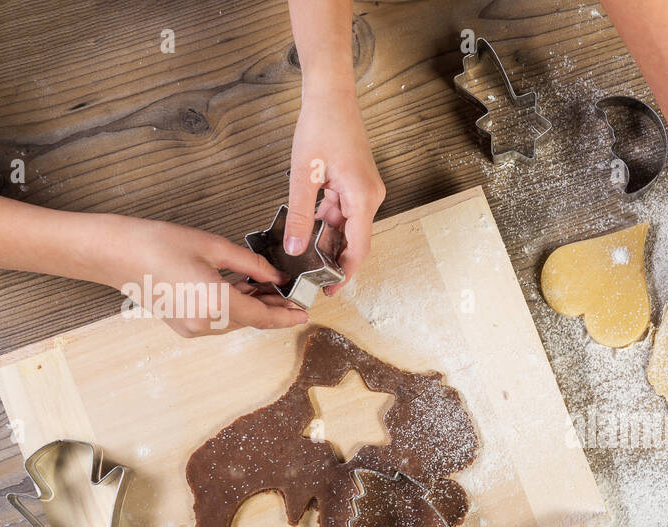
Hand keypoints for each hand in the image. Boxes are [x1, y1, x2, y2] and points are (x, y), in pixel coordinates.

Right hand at [95, 216, 307, 337]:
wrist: (113, 253)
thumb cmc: (158, 244)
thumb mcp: (213, 247)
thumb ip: (251, 266)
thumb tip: (276, 277)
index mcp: (215, 304)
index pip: (263, 317)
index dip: (286, 316)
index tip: (304, 313)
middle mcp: (204, 323)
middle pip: (250, 321)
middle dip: (273, 309)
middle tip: (291, 295)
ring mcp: (191, 327)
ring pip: (235, 321)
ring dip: (254, 308)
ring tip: (270, 289)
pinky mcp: (182, 325)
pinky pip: (218, 319)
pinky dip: (234, 307)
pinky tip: (244, 290)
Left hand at [284, 88, 384, 293]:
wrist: (331, 95)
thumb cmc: (321, 126)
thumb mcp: (303, 175)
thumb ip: (302, 216)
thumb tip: (296, 249)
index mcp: (363, 198)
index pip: (359, 249)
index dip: (345, 274)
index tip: (331, 291)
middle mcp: (371, 197)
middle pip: (355, 241)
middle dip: (333, 260)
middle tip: (310, 276)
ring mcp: (365, 191)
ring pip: (348, 227)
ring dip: (328, 240)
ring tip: (304, 254)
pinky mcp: (357, 185)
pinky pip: (345, 213)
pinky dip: (329, 223)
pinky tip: (310, 228)